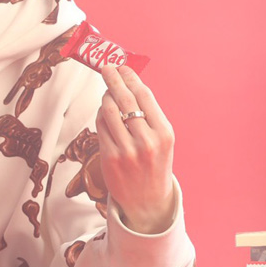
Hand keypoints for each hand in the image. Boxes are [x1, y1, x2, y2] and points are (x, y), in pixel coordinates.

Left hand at [95, 64, 175, 233]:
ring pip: (108, 111)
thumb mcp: (161, 139)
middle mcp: (147, 141)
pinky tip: (104, 113)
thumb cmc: (155, 164)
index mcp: (164, 133)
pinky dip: (100, 115)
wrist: (148, 200)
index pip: (144, 96)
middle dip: (113, 79)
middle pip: (125, 99)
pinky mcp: (110, 158)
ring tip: (107, 93)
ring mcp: (127, 150)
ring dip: (105, 97)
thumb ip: (148, 115)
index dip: (131, 77)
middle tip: (106, 67)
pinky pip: (100, 127)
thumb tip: (128, 84)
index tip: (123, 66)